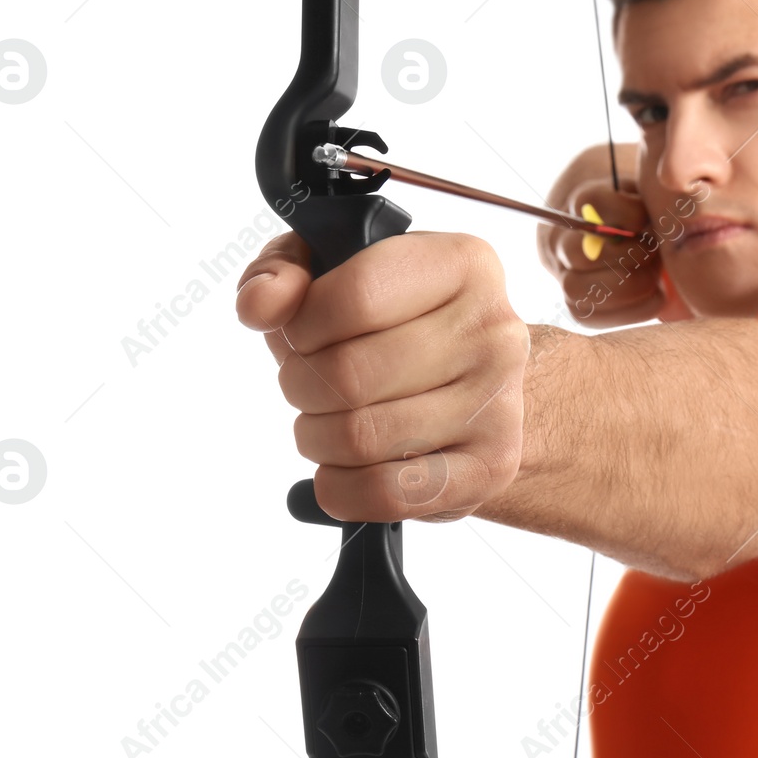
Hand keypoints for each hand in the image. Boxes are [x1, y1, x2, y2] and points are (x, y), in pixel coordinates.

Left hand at [235, 230, 528, 523]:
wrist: (478, 385)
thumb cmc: (397, 324)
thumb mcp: (336, 271)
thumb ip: (282, 270)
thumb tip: (260, 305)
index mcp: (463, 264)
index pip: (355, 296)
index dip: (302, 326)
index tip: (302, 335)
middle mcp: (493, 331)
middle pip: (350, 375)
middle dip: (301, 387)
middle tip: (307, 385)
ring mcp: (498, 403)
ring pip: (360, 437)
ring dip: (317, 438)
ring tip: (326, 423)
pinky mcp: (490, 467)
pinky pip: (387, 492)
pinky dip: (341, 489)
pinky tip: (342, 469)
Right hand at [537, 143, 692, 328]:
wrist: (626, 238)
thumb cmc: (649, 215)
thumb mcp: (653, 196)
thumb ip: (658, 197)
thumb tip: (685, 199)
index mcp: (582, 203)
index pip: (591, 203)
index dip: (626, 215)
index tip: (648, 221)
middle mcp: (562, 240)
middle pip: (579, 252)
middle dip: (626, 256)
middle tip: (654, 254)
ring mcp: (565, 275)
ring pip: (577, 289)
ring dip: (627, 286)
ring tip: (655, 276)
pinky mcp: (578, 307)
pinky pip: (593, 316)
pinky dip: (631, 309)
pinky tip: (656, 294)